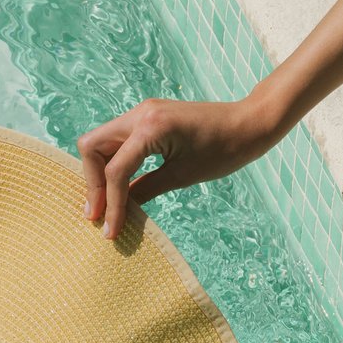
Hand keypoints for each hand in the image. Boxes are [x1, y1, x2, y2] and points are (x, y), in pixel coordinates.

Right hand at [76, 95, 274, 238]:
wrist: (250, 123)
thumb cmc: (225, 150)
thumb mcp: (183, 176)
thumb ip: (146, 190)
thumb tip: (121, 210)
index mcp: (151, 127)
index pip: (115, 170)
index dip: (110, 204)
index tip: (110, 231)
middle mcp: (140, 114)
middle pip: (92, 146)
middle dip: (92, 182)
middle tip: (97, 214)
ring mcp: (142, 112)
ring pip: (101, 141)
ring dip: (100, 173)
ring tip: (106, 205)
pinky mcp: (148, 116)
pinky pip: (118, 140)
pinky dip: (114, 162)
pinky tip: (120, 187)